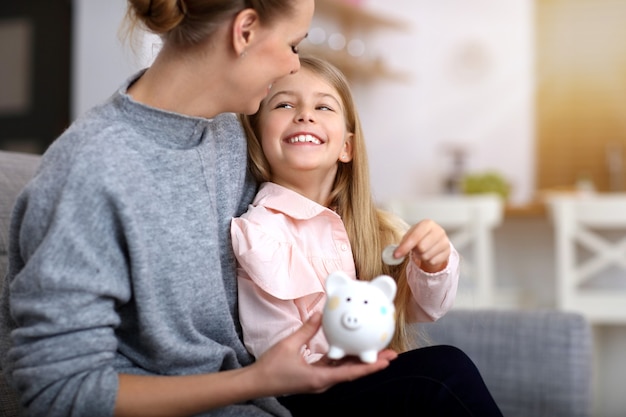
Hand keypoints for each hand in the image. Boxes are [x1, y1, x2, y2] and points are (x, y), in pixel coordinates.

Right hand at [249, 313, 395, 395]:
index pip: (351, 373)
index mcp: (319, 379)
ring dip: (359, 360)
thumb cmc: (271, 367)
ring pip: (344, 370)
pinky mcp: (314, 376)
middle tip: (390, 353)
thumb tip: (320, 314)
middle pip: (352, 372)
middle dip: (371, 362)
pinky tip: (350, 348)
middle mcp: (322, 382)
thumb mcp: (289, 345)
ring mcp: (319, 380)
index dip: (370, 367)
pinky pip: (334, 367)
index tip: (386, 361)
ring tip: (375, 348)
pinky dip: (344, 358)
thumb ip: (307, 330)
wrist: (256, 382)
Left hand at [395, 219, 450, 272]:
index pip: (415, 236)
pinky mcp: (448, 251)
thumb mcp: (410, 236)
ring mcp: (445, 241)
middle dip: (415, 251)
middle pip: (421, 247)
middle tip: (415, 249)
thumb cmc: (420, 237)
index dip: (405, 247)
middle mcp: (438, 231)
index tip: (396, 255)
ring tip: (422, 251)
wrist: (434, 240)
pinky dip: (428, 260)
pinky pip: (433, 261)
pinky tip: (429, 254)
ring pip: (427, 256)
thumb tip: (395, 254)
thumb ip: (403, 243)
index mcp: (427, 224)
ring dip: (421, 256)